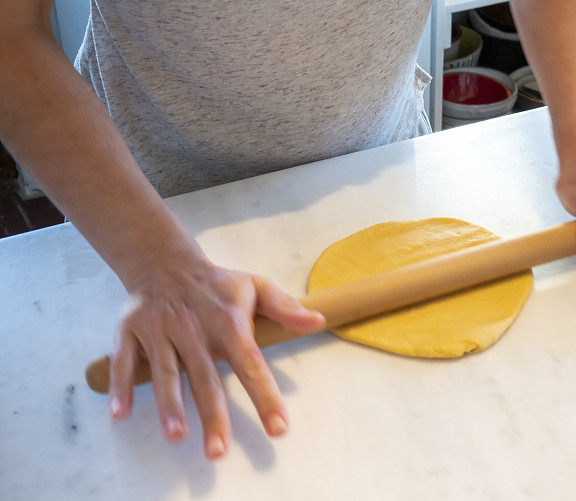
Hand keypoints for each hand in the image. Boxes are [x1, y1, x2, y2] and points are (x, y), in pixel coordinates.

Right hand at [108, 253, 324, 459]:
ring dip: (168, 405)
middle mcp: (194, 329)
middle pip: (205, 378)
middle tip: (218, 452)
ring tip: (176, 436)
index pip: (251, 363)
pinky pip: (123, 361)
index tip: (278, 428)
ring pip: (164, 371)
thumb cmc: (217, 284)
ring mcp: (160, 331)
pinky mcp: (131, 332)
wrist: (165, 262)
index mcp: (228, 322)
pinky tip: (120, 414)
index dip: (264, 396)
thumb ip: (285, 307)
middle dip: (212, 416)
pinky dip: (119, 386)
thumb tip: (317, 321)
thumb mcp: (256, 286)